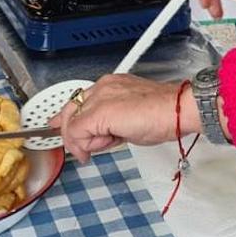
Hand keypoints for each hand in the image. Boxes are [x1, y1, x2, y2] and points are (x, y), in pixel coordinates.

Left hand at [48, 75, 198, 162]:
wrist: (175, 110)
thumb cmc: (162, 114)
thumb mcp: (129, 119)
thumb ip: (111, 123)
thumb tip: (99, 138)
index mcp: (110, 84)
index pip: (79, 101)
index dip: (68, 119)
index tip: (60, 129)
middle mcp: (102, 87)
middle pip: (70, 111)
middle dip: (74, 135)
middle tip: (84, 151)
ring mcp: (100, 98)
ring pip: (73, 123)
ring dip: (86, 141)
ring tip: (111, 141)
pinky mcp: (99, 112)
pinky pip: (77, 132)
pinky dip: (85, 145)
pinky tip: (102, 145)